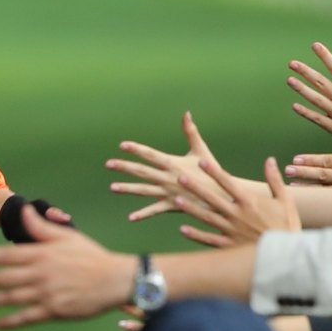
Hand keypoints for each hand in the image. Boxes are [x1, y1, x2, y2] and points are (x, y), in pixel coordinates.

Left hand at [0, 206, 131, 329]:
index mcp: (41, 254)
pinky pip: (26, 317)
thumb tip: (24, 210)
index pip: (5, 255)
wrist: (114, 280)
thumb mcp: (66, 236)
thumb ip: (41, 227)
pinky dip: (10, 322)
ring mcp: (45, 294)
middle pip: (2, 277)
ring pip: (10, 297)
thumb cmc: (91, 256)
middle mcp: (39, 274)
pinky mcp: (53, 311)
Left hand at [107, 112, 230, 221]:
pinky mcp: (173, 205)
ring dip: (127, 188)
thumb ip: (191, 132)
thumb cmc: (212, 171)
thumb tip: (186, 113)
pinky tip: (131, 217)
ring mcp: (169, 192)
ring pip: (144, 190)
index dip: (136, 149)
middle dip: (124, 166)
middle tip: (108, 164)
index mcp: (173, 163)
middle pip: (142, 171)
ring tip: (112, 187)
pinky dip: (143, 214)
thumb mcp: (201, 150)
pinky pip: (155, 210)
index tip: (122, 145)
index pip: (150, 154)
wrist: (223, 195)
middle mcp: (168, 177)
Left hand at [173, 156, 299, 247]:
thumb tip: (269, 160)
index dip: (214, 171)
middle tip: (180, 177)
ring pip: (207, 218)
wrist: (286, 256)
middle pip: (212, 198)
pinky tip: (183, 229)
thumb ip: (274, 180)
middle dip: (195, 187)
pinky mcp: (229, 246)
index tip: (201, 162)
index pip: (228, 183)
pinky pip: (209, 240)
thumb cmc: (287, 227)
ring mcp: (231, 231)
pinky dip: (196, 235)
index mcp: (249, 202)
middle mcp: (237, 215)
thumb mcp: (285, 200)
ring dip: (191, 209)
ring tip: (177, 200)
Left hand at [284, 147, 331, 197]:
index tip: (295, 160)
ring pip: (329, 188)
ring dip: (309, 186)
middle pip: (323, 176)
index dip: (311, 162)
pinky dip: (324, 193)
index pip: (329, 163)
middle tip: (286, 172)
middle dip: (303, 174)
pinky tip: (313, 195)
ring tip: (292, 185)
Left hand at [288, 42, 331, 153]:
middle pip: (320, 83)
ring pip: (315, 100)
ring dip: (301, 89)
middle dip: (305, 72)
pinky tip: (295, 106)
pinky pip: (317, 119)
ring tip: (290, 80)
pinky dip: (306, 113)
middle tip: (292, 63)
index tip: (315, 45)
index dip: (325, 56)